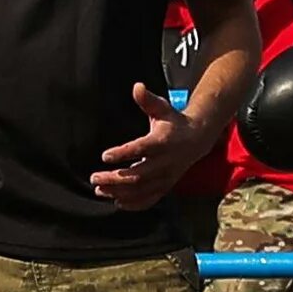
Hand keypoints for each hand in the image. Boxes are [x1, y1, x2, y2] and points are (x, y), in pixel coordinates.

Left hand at [90, 85, 206, 211]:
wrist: (198, 139)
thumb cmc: (174, 122)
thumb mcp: (162, 108)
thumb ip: (148, 100)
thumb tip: (137, 87)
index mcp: (162, 142)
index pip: (141, 149)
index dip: (123, 153)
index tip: (105, 156)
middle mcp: (165, 162)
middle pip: (138, 175)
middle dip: (115, 179)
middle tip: (94, 177)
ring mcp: (166, 177)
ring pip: (141, 189)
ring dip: (119, 192)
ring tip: (100, 190)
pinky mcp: (166, 186)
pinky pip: (150, 199)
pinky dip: (134, 204)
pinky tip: (118, 202)